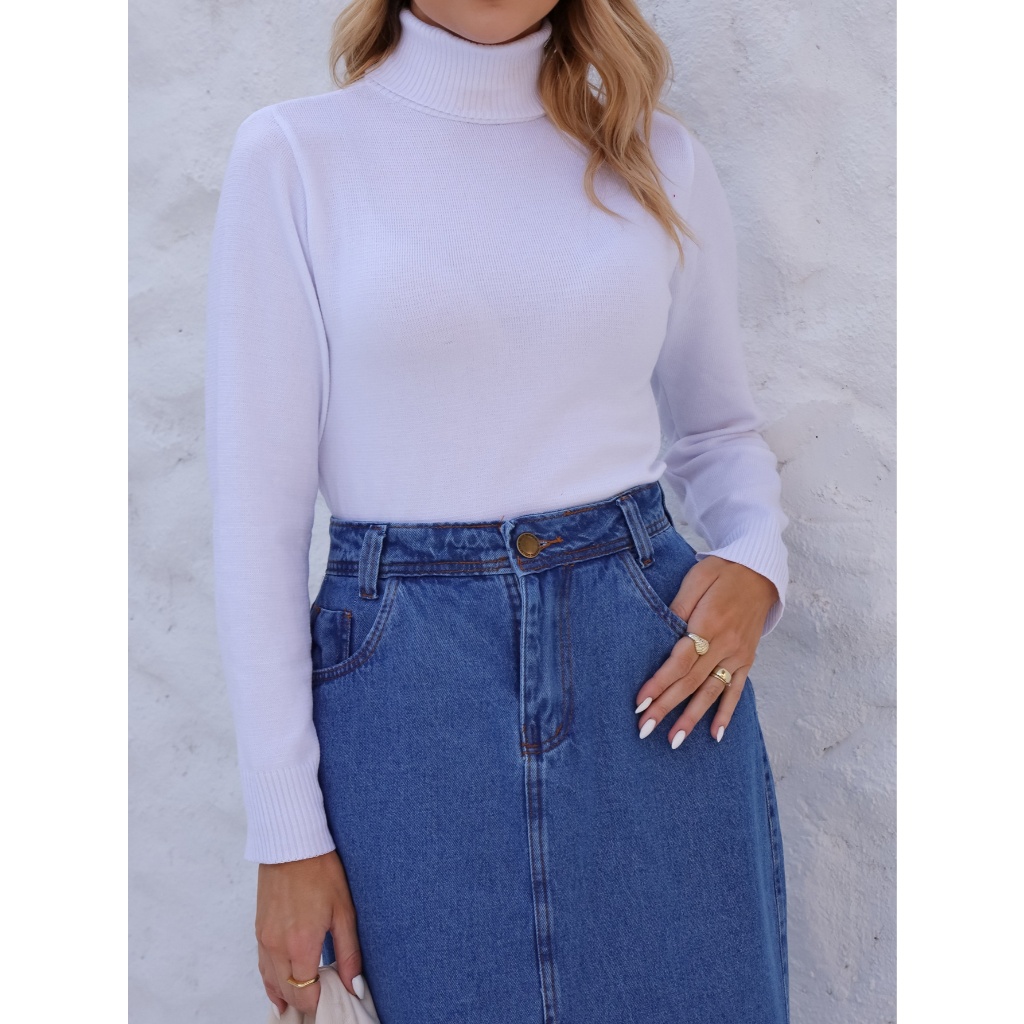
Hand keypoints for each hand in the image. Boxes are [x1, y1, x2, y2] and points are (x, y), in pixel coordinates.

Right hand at [256, 850, 363, 1017]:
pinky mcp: (259, 931)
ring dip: (287, 996)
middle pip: (288, 994)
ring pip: (272, 984)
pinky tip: (281, 989)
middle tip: (324, 1001)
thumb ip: (349, 953)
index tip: (335, 1000)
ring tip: (304, 1003)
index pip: (308, 994)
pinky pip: (262, 967)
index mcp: (301, 945)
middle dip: (306, 1003)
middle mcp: (277, 948)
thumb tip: (355, 986)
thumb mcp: (344, 912)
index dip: (321, 1002)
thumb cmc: (321, 872)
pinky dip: (272, 982)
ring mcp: (264, 940)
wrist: (291, 845)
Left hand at [633, 555, 777, 746]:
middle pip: (691, 682)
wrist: (761, 571)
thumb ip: (677, 606)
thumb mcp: (696, 579)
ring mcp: (738, 655)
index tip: (640, 703)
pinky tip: (715, 735)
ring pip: (711, 692)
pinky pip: (736, 691)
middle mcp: (725, 644)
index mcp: (709, 623)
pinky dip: (727, 714)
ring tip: (674, 741)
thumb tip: (659, 632)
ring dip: (692, 718)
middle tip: (645, 730)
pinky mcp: (747, 659)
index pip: (679, 661)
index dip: (659, 683)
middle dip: (667, 707)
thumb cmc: (721, 573)